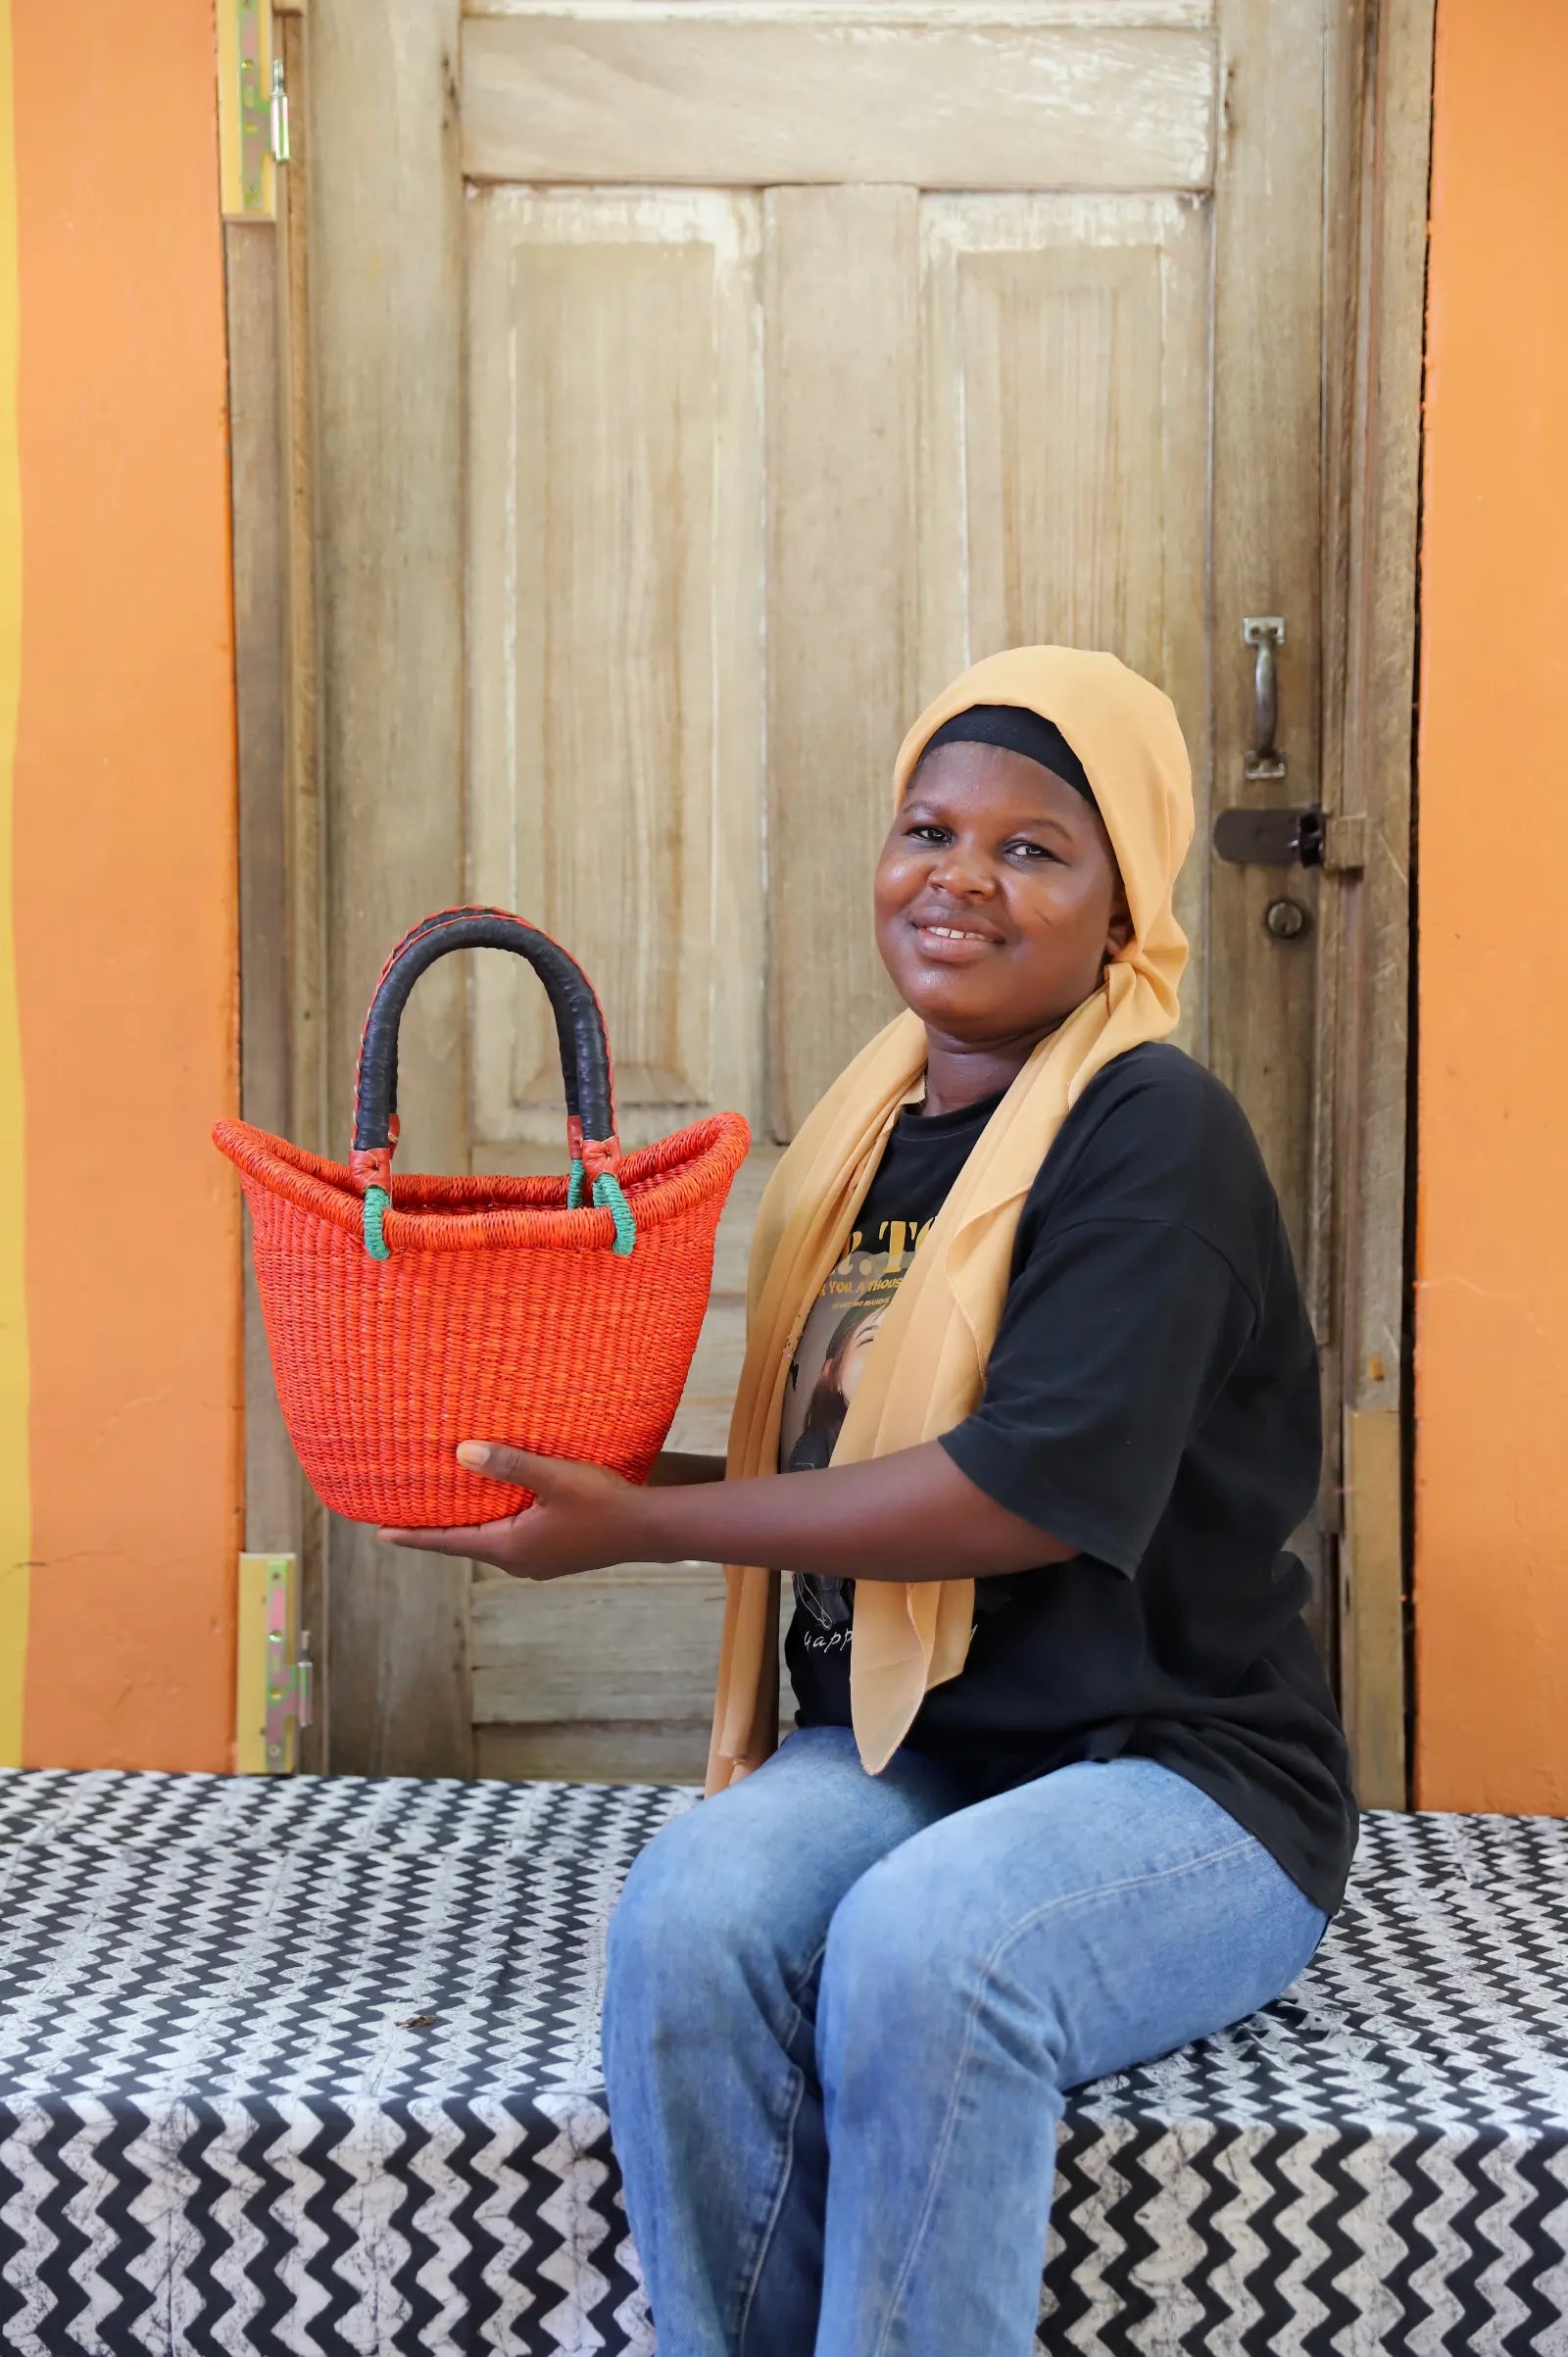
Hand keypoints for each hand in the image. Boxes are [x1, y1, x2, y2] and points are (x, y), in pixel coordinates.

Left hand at [380, 1443, 651, 1578]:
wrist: (649, 1528)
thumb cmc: (603, 1502)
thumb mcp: (554, 1478)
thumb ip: (509, 1465)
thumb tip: (462, 1452)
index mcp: (511, 1547)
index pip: (450, 1542)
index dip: (414, 1536)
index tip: (379, 1534)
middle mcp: (519, 1561)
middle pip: (466, 1543)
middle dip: (436, 1530)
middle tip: (404, 1516)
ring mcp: (539, 1561)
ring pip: (491, 1542)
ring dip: (467, 1526)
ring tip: (444, 1509)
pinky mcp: (556, 1554)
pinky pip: (512, 1540)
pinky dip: (494, 1524)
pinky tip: (496, 1509)